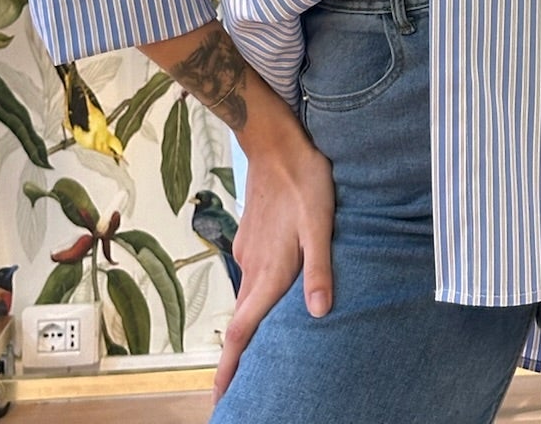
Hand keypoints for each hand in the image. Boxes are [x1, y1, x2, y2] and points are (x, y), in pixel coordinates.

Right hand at [212, 115, 334, 400]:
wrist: (275, 143)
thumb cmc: (303, 181)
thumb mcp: (321, 223)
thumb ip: (319, 268)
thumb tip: (319, 313)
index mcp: (268, 272)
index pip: (242, 331)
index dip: (231, 368)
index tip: (220, 399)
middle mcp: (252, 268)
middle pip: (239, 324)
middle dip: (235, 359)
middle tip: (234, 390)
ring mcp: (248, 253)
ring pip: (245, 301)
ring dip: (246, 329)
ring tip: (255, 353)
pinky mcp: (251, 239)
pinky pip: (251, 279)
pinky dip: (254, 299)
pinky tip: (269, 299)